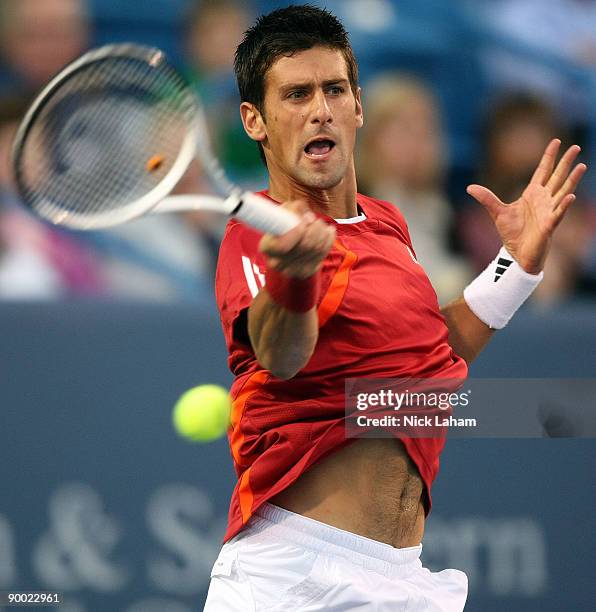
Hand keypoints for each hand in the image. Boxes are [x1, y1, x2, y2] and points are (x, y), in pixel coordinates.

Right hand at [259, 200, 335, 278]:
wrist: (290, 243)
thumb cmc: (285, 225)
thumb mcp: (284, 212)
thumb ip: (293, 209)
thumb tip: (305, 214)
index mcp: (267, 247)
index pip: (281, 245)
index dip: (296, 232)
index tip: (305, 220)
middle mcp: (277, 262)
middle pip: (304, 246)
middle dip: (314, 228)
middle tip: (314, 219)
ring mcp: (292, 270)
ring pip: (316, 249)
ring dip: (322, 232)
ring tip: (320, 223)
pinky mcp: (306, 272)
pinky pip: (323, 253)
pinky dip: (328, 239)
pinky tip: (327, 232)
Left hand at [466, 139, 586, 273]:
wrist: (517, 254)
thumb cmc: (512, 233)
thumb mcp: (497, 212)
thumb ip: (486, 198)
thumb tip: (469, 187)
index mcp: (532, 194)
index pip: (543, 171)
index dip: (549, 157)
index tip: (556, 141)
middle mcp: (543, 200)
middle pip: (557, 177)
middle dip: (565, 162)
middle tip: (576, 147)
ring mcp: (548, 211)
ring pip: (563, 192)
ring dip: (572, 180)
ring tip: (582, 166)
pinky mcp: (549, 225)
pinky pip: (558, 213)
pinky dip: (564, 205)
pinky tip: (571, 196)